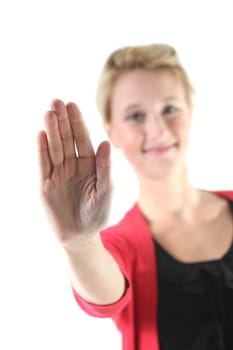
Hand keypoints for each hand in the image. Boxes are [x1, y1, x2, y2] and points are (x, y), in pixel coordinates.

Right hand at [37, 100, 111, 246]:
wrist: (80, 236)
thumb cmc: (97, 214)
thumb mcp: (106, 191)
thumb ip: (105, 168)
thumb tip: (106, 142)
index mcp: (89, 165)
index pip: (82, 139)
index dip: (78, 123)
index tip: (72, 105)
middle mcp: (73, 165)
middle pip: (67, 139)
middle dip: (62, 121)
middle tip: (56, 101)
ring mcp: (58, 174)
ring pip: (54, 148)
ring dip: (51, 130)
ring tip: (48, 112)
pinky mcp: (46, 184)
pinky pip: (43, 164)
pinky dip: (42, 150)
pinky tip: (41, 134)